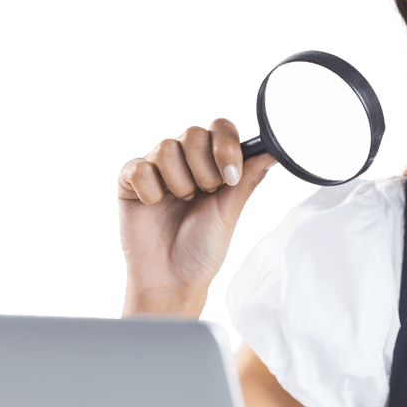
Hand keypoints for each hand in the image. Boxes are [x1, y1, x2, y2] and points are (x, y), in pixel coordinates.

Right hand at [117, 118, 275, 310]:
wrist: (173, 277)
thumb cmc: (204, 247)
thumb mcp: (231, 210)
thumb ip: (248, 176)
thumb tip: (275, 149)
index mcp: (213, 163)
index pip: (221, 128)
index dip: (226, 147)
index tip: (231, 178)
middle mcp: (186, 160)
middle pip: (193, 134)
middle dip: (204, 171)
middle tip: (203, 197)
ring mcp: (157, 168)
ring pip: (166, 148)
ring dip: (179, 183)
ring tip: (181, 204)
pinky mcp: (131, 180)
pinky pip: (140, 167)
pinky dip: (151, 190)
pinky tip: (155, 206)